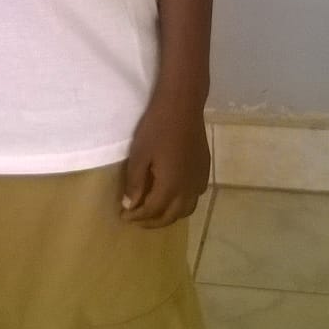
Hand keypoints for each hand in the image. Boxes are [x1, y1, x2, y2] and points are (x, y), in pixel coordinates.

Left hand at [121, 97, 209, 228]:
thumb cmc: (156, 128)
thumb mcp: (139, 155)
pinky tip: (175, 195)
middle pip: (171, 216)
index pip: (152, 211)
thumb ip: (135, 183)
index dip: (136, 216)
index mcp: (170, 186)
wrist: (182, 106)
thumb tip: (130, 205)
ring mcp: (199, 180)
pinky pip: (196, 196)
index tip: (124, 215)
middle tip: (137, 219)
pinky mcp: (205, 170)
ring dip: (170, 215)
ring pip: (187, 209)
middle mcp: (188, 189)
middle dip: (152, 222)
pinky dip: (184, 203)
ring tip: (155, 212)